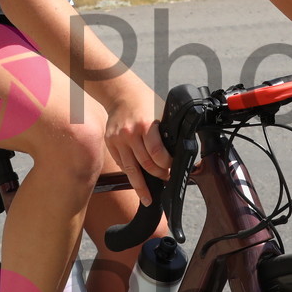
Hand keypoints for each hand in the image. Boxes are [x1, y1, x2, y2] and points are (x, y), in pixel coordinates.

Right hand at [102, 78, 169, 203]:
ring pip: (130, 170)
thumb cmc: (146, 100)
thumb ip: (167, 130)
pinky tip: (137, 179)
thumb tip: (182, 149)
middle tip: (165, 179)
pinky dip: (130, 172)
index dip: (167, 165)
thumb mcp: (162, 110)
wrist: (121, 92)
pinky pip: (121, 163)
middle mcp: (130, 134)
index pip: (157, 153)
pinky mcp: (110, 142)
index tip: (172, 168)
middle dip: (158, 175)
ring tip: (147, 198)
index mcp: (145, 124)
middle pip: (144, 164)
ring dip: (141, 186)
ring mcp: (118, 139)